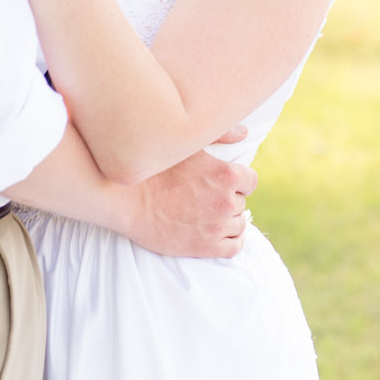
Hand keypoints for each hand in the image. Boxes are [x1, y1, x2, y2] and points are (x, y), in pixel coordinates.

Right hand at [121, 128, 258, 258]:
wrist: (128, 201)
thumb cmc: (156, 170)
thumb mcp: (189, 145)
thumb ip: (221, 135)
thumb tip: (244, 132)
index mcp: (226, 174)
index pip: (250, 181)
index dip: (238, 181)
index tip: (222, 182)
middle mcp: (226, 201)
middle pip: (241, 202)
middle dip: (228, 199)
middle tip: (207, 198)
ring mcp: (216, 226)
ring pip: (238, 224)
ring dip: (228, 220)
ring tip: (209, 215)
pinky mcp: (205, 247)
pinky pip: (234, 247)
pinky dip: (232, 240)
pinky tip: (220, 234)